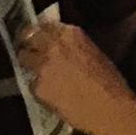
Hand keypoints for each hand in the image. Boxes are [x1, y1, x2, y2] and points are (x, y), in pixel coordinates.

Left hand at [18, 21, 135, 134]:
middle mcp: (52, 45)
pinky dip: (38, 88)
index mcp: (70, 34)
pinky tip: (52, 95)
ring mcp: (42, 66)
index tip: (38, 38)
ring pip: (24, 59)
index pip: (43, 25)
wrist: (111, 109)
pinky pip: (31, 84)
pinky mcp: (37, 87)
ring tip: (41, 76)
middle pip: (28, 37)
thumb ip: (72, 45)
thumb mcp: (93, 52)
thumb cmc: (110, 82)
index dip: (39, 32)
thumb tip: (60, 46)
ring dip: (30, 65)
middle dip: (28, 44)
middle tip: (31, 53)